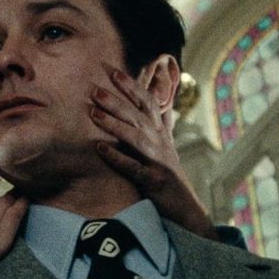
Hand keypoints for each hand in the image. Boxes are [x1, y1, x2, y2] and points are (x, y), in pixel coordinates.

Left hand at [90, 67, 217, 240]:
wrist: (185, 207)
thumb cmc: (169, 174)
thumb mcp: (166, 144)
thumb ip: (161, 120)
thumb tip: (159, 98)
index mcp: (161, 133)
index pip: (148, 102)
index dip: (132, 86)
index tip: (113, 71)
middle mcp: (161, 143)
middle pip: (138, 116)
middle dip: (117, 101)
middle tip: (95, 89)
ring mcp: (158, 161)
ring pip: (136, 137)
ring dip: (114, 124)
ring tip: (93, 113)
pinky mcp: (153, 181)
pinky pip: (133, 167)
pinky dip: (116, 157)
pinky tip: (100, 148)